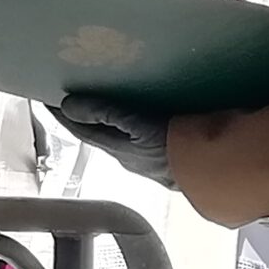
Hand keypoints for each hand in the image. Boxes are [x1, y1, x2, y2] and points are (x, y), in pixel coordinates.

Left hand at [55, 94, 174, 187]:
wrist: (221, 172)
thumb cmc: (180, 151)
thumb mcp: (139, 126)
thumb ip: (107, 113)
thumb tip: (68, 105)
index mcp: (119, 151)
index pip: (81, 131)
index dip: (63, 115)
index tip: (48, 98)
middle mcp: (130, 157)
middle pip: (99, 134)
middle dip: (86, 117)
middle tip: (74, 95)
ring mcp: (150, 158)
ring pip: (121, 136)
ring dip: (110, 120)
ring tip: (105, 100)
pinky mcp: (169, 154)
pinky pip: (144, 135)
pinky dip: (136, 123)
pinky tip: (144, 115)